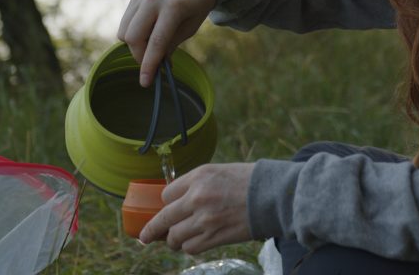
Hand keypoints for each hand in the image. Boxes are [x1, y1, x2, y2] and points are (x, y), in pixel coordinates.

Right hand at [118, 0, 216, 86]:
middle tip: (152, 63)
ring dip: (134, 46)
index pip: (156, 42)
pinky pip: (125, 22)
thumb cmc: (197, 4)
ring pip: (124, 31)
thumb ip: (171, 44)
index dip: (149, 65)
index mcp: (174, 6)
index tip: (145, 83)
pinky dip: (132, 34)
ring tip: (152, 46)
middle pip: (133, 37)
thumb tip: (155, 64)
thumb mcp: (191, 26)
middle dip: (139, 56)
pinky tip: (147, 33)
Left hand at [139, 163, 254, 253]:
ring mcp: (205, 219)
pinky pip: (191, 247)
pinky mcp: (215, 236)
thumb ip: (199, 184)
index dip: (167, 202)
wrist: (274, 196)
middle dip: (151, 230)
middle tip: (145, 237)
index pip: (167, 194)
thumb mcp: (221, 171)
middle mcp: (198, 197)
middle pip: (164, 217)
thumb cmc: (250, 181)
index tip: (168, 208)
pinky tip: (193, 243)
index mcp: (199, 176)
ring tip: (176, 241)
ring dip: (174, 241)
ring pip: (175, 236)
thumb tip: (181, 201)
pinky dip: (189, 247)